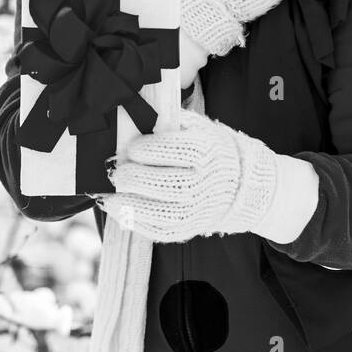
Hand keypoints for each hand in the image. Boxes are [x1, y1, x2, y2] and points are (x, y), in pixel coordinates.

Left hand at [100, 109, 284, 242]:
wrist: (241, 184)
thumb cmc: (208, 149)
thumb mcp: (197, 127)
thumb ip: (170, 122)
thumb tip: (137, 121)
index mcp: (207, 151)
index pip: (178, 150)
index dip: (150, 150)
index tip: (132, 148)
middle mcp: (206, 182)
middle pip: (168, 184)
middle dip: (137, 179)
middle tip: (117, 173)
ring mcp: (200, 208)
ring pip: (164, 213)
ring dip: (132, 207)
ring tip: (110, 199)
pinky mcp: (192, 227)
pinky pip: (164, 230)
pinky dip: (139, 224)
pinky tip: (121, 213)